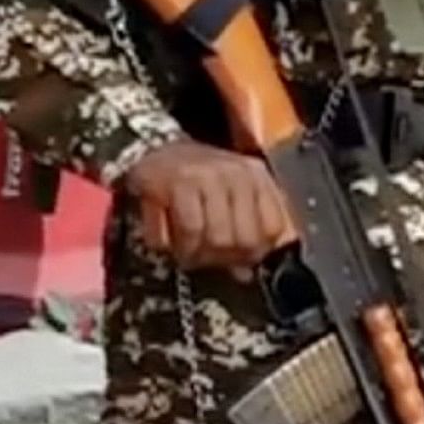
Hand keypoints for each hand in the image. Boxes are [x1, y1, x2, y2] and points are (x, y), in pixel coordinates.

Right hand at [119, 141, 296, 270]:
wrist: (150, 149)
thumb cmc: (193, 181)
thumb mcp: (227, 199)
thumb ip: (243, 232)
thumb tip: (245, 274)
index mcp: (256, 176)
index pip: (273, 229)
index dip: (254, 252)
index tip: (235, 257)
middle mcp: (237, 173)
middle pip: (245, 240)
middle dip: (224, 258)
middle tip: (206, 256)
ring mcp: (208, 175)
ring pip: (218, 238)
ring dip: (198, 255)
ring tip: (188, 251)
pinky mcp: (179, 182)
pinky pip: (190, 230)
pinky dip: (180, 246)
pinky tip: (173, 244)